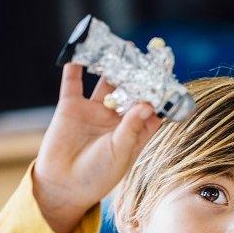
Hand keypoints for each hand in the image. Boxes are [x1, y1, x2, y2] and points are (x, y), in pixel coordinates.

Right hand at [33, 63, 162, 232]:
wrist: (63, 185)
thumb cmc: (98, 175)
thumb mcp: (120, 152)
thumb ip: (132, 128)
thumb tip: (147, 104)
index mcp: (135, 131)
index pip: (152, 108)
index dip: (161, 95)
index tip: (170, 80)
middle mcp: (117, 118)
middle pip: (131, 90)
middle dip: (139, 75)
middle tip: (148, 57)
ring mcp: (94, 110)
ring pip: (106, 82)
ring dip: (113, 65)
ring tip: (122, 47)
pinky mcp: (71, 107)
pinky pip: (73, 82)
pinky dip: (76, 67)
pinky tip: (82, 51)